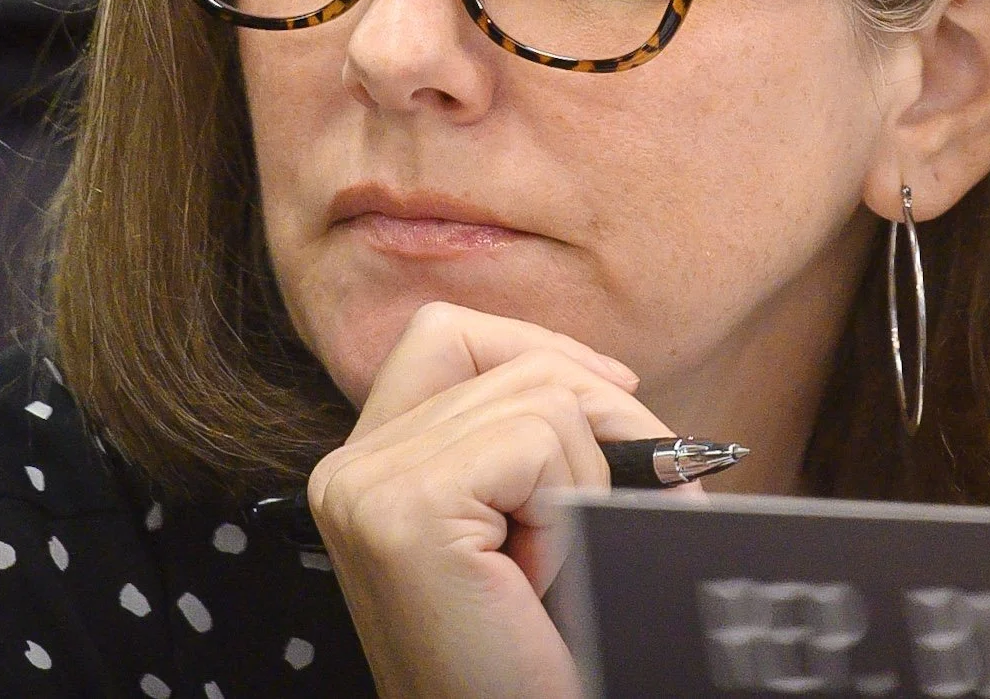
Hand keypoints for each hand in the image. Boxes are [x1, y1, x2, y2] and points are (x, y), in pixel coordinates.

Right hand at [306, 302, 684, 698]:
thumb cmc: (523, 655)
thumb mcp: (516, 522)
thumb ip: (525, 438)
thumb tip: (613, 379)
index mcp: (367, 464)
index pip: (447, 334)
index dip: (537, 348)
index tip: (612, 389)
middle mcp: (349, 467)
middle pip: (510, 360)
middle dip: (602, 420)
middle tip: (640, 496)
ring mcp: (367, 485)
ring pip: (539, 394)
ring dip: (584, 480)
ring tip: (551, 565)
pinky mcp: (407, 509)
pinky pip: (538, 438)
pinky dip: (570, 503)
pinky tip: (538, 576)